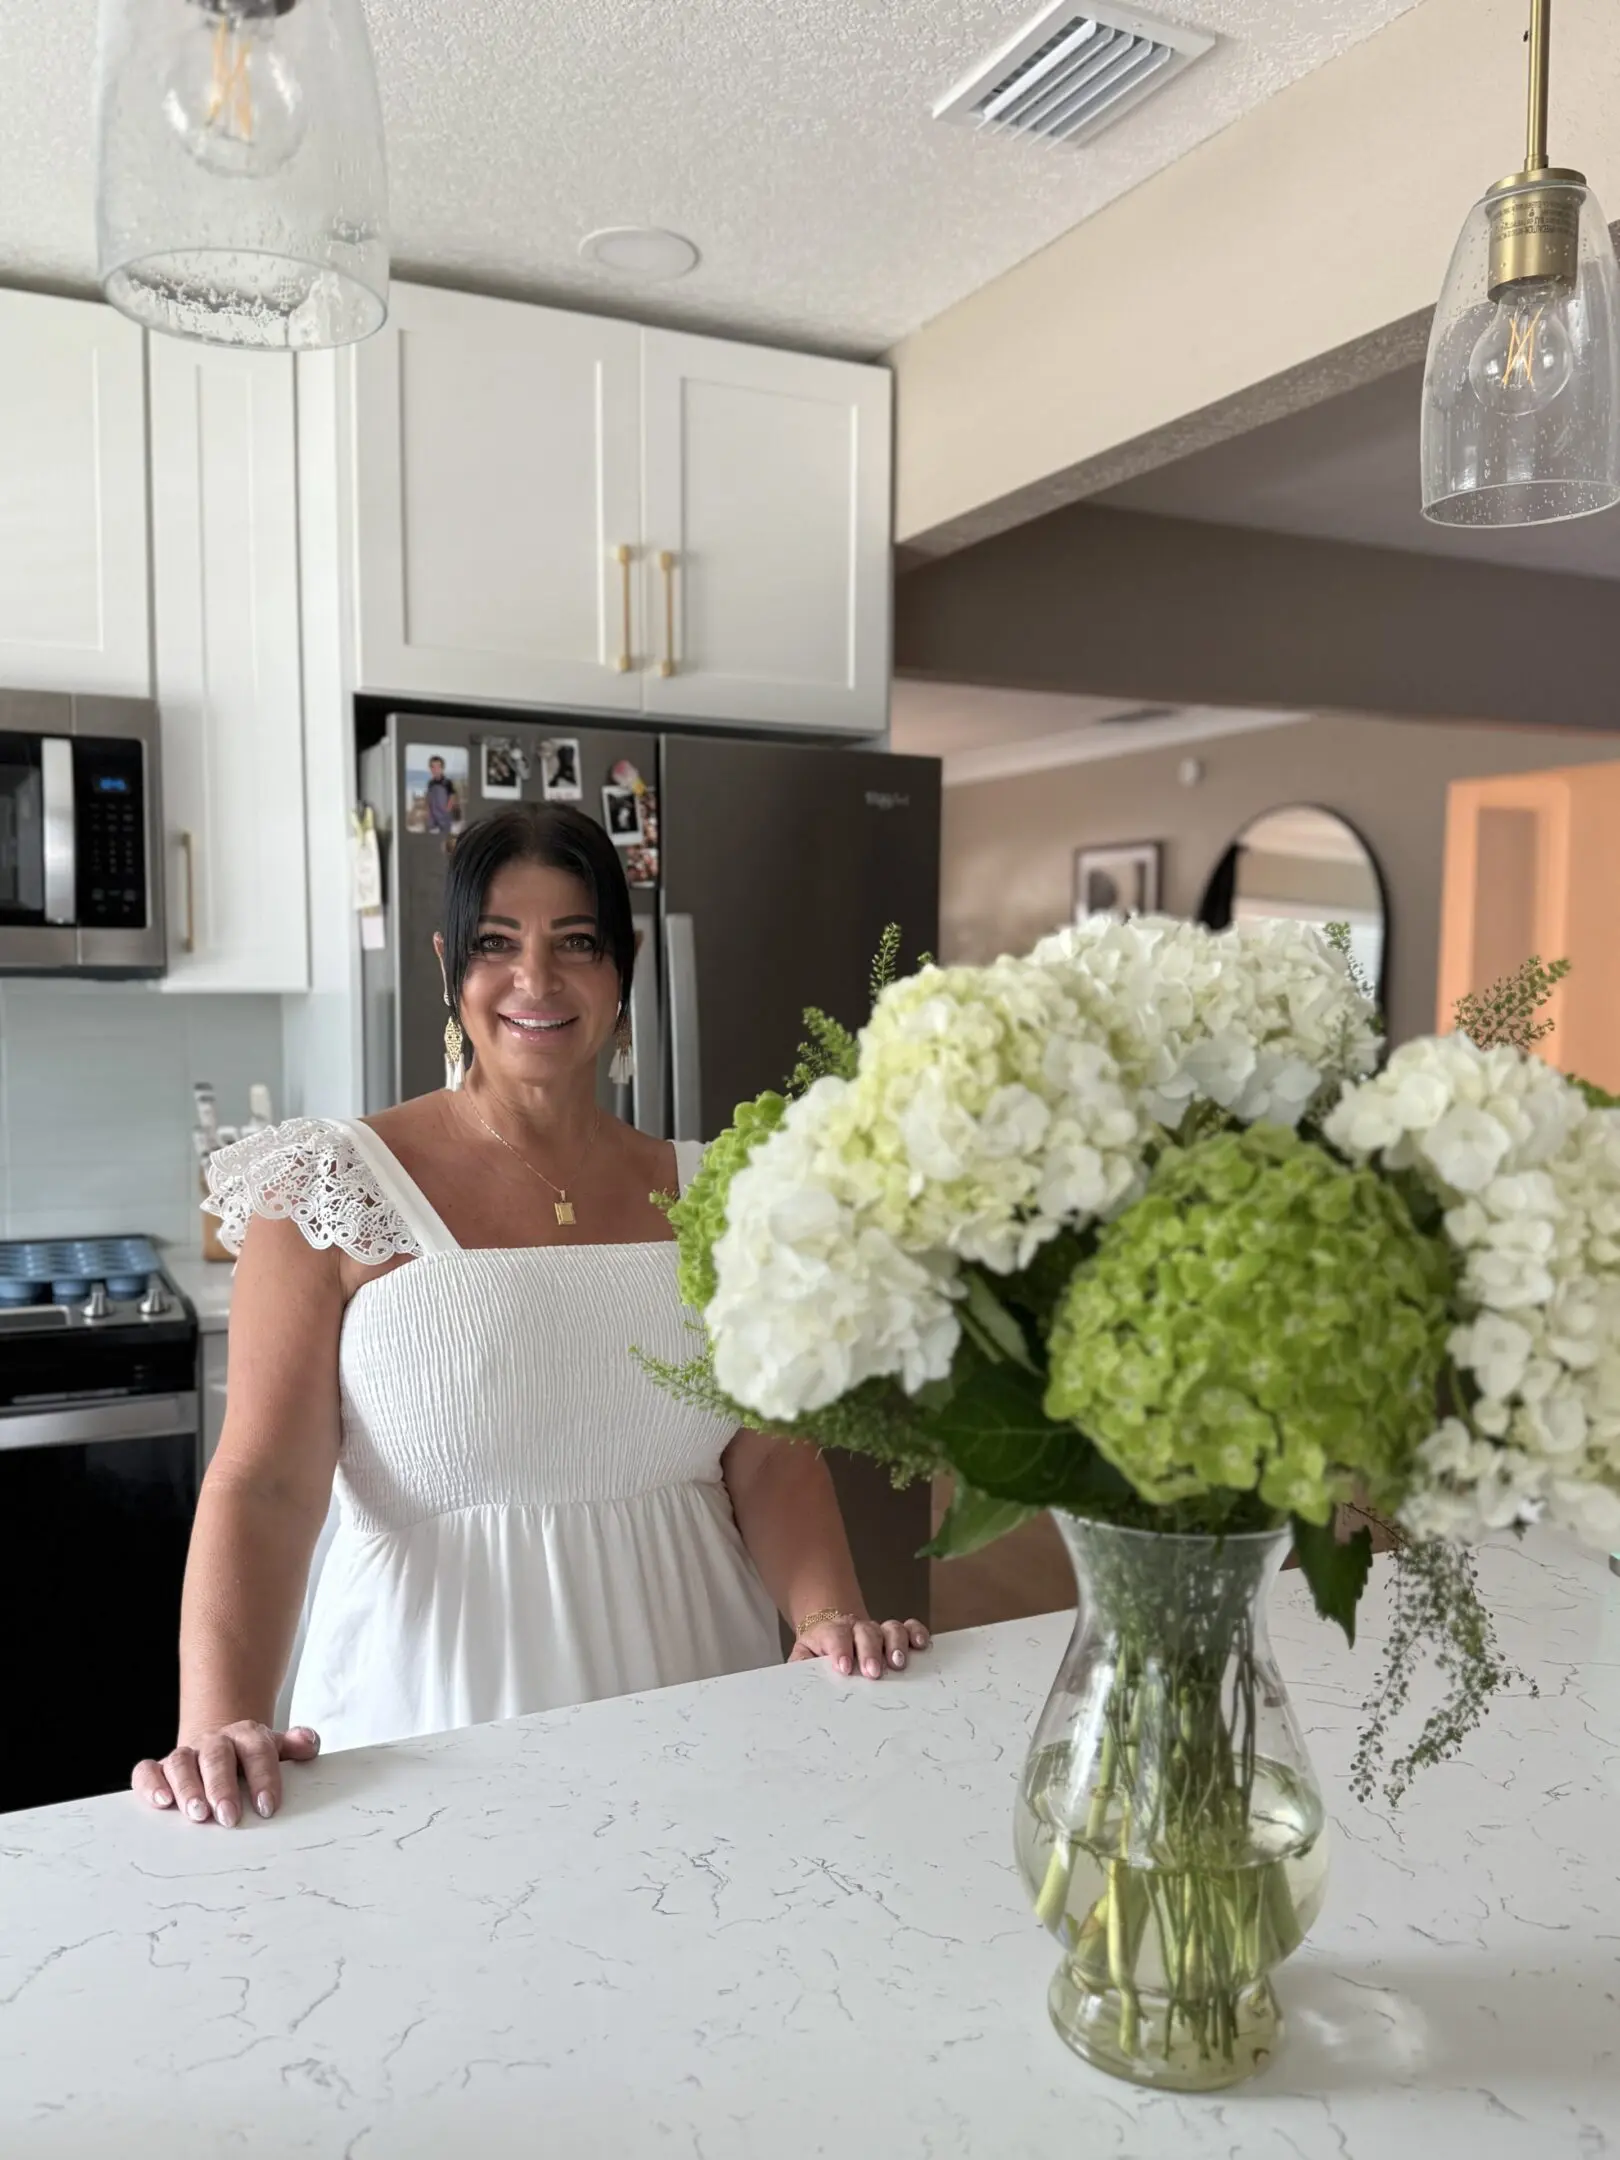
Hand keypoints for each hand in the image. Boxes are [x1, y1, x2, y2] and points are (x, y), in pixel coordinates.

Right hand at [132, 1723, 320, 1826]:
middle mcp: (215, 1742)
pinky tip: (160, 1802)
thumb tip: (310, 1743)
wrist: (221, 1744)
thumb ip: (295, 1746)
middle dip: (221, 1787)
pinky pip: (147, 1770)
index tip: (267, 1807)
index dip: (264, 1777)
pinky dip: (151, 1783)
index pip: (257, 1750)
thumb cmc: (251, 1757)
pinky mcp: (160, 1769)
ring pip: (181, 1762)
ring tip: (196, 1814)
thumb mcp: (276, 1749)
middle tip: (228, 1816)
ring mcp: (187, 1754)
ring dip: (187, 1788)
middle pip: (217, 1757)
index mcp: (247, 1736)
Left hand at [789, 1615, 931, 1679]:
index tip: (844, 1666)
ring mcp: (877, 1630)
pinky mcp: (894, 1633)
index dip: (840, 1649)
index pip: (835, 1636)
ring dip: (896, 1644)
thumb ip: (800, 1665)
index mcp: (831, 1632)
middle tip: (872, 1671)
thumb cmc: (819, 1649)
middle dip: (870, 1651)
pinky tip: (920, 1645)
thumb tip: (795, 1680)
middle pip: (866, 1632)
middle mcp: (856, 1628)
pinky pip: (909, 1627)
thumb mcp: (803, 1655)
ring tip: (898, 1663)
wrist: (829, 1628)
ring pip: (890, 1628)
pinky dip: (916, 1633)